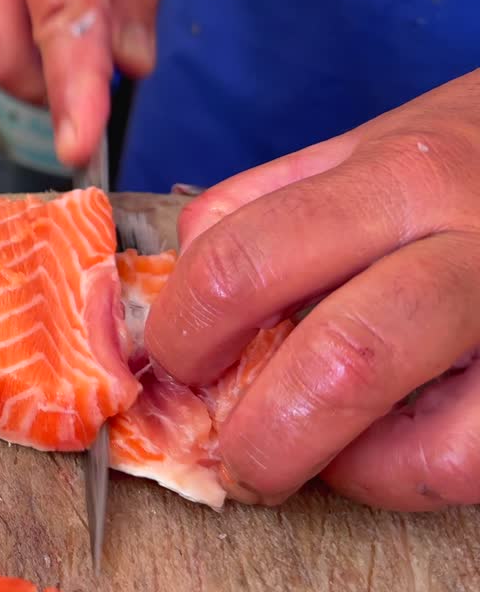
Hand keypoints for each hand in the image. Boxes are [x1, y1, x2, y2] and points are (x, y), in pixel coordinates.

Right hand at [0, 0, 202, 165]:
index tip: (81, 146)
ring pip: (5, 55)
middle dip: (57, 89)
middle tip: (115, 74)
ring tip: (105, 29)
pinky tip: (85, 17)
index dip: (73, 92)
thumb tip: (129, 64)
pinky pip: (10, 31)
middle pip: (8, 62)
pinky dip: (47, 46)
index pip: (59, 27)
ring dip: (53, 68)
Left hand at [145, 68, 479, 510]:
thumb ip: (272, 204)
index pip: (243, 260)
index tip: (177, 362)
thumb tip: (180, 287)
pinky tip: (387, 455)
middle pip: (336, 357)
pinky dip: (406, 477)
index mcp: (394, 176)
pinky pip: (465, 458)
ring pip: (417, 430)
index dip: (184, 331)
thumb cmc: (472, 164)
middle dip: (257, 430)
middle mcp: (464, 240)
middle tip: (230, 451)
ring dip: (331, 463)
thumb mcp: (372, 151)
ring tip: (307, 462)